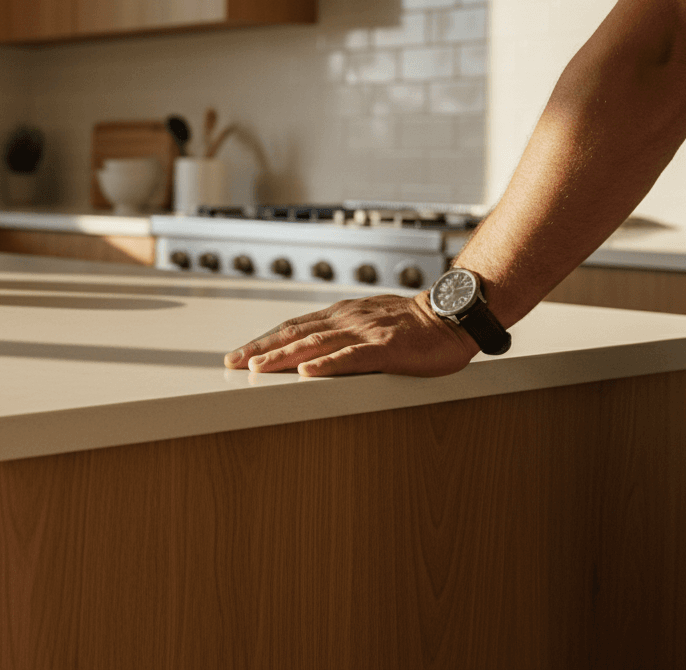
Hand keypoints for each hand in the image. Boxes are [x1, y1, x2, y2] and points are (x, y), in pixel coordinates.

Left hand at [223, 293, 479, 376]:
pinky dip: (328, 364)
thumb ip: (342, 336)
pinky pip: (352, 356)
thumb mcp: (368, 325)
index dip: (263, 341)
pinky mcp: (386, 347)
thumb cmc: (413, 325)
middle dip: (261, 349)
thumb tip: (312, 354)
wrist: (453, 314)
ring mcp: (365, 332)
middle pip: (295, 334)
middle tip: (232, 363)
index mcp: (341, 315)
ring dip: (284, 357)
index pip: (293, 328)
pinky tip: (308, 372)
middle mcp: (346, 319)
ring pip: (316, 344)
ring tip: (257, 368)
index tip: (238, 355)